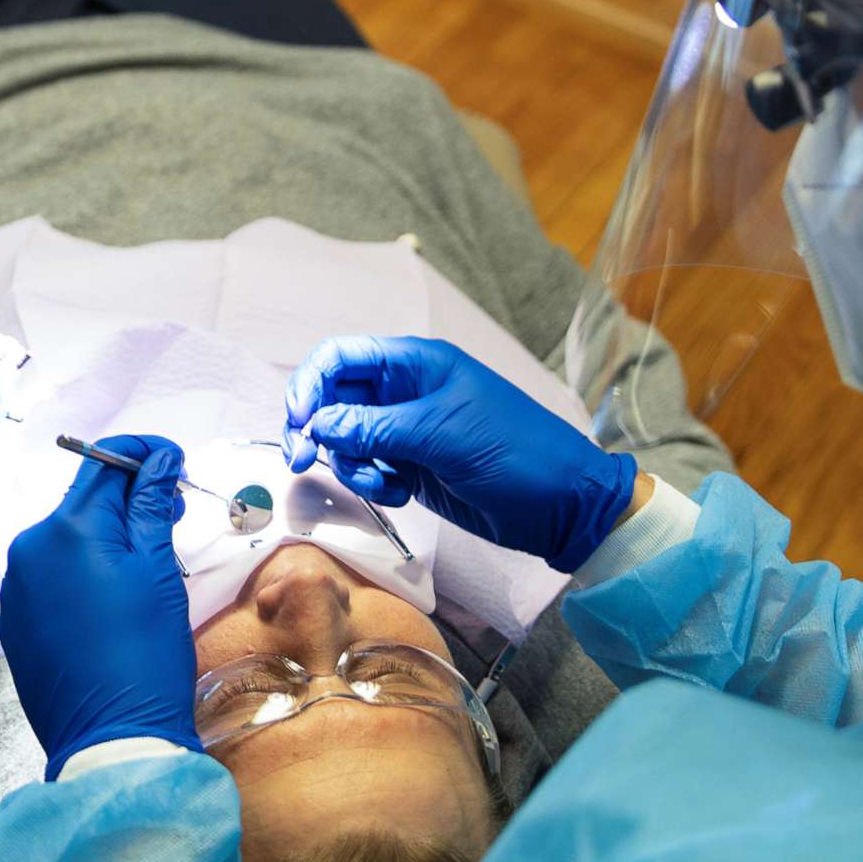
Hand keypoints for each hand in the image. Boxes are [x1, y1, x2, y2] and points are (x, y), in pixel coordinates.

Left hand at [0, 434, 200, 776]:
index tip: (175, 463)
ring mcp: (16, 586)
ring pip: (67, 538)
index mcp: (65, 529)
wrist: (110, 739)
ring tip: (146, 565)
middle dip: (128, 499)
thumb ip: (151, 506)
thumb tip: (158, 459)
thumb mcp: (158, 571)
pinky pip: (51, 574)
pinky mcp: (16, 619)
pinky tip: (113, 600)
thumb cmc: (145, 655)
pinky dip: (83, 571)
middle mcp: (28, 548)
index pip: (103, 463)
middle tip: (173, 516)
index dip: (144, 455)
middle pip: (84, 500)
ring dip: (106, 537)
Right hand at [283, 335, 637, 572]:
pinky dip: (373, 483)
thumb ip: (374, 427)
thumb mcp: (441, 434)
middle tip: (303, 461)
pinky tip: (402, 493)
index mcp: (415, 363)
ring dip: (350, 463)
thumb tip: (317, 424)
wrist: (562, 505)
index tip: (300, 422)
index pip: (340, 356)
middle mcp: (404, 392)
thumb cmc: (515, 452)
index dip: (310, 383)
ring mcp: (406, 430)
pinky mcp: (411, 465)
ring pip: (345, 438)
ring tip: (385, 484)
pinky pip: (368, 467)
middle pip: (333, 398)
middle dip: (316, 429)